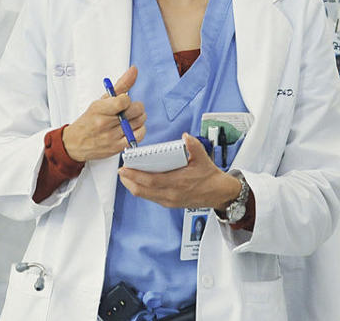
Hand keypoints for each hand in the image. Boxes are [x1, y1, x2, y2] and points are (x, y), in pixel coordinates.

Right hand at [62, 66, 145, 161]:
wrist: (75, 143)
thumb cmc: (89, 120)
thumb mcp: (101, 100)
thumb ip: (120, 85)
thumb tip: (134, 70)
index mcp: (99, 109)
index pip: (124, 100)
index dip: (127, 99)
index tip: (123, 101)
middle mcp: (105, 123)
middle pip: (136, 111)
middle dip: (136, 107)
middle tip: (129, 109)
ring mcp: (112, 137)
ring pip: (140, 122)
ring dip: (138, 118)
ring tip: (130, 118)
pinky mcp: (118, 147)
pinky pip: (139, 136)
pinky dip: (139, 130)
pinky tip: (132, 128)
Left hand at [119, 133, 242, 210]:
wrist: (218, 192)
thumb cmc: (209, 176)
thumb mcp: (203, 158)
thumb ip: (193, 146)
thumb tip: (185, 137)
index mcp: (178, 182)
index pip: (151, 181)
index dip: (135, 175)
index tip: (125, 168)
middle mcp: (171, 194)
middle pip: (143, 190)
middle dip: (128, 181)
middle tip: (121, 171)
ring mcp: (170, 200)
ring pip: (145, 195)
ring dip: (133, 186)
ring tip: (126, 175)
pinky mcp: (169, 203)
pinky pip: (150, 197)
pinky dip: (141, 190)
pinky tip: (138, 181)